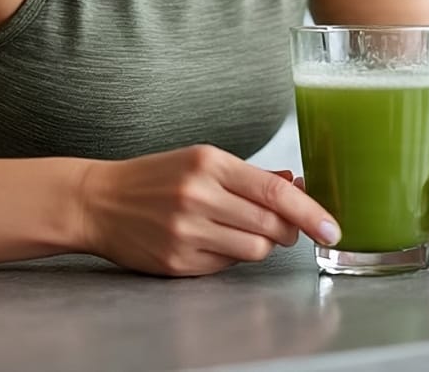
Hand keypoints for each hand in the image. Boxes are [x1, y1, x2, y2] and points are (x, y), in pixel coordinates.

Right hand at [77, 144, 341, 276]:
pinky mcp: (177, 262)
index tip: (332, 228)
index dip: (310, 212)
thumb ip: (251, 176)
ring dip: (261, 245)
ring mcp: (186, 232)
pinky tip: (212, 241)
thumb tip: (297, 185)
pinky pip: (226, 266)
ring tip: (241, 231)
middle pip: (271, 226)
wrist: (97, 201)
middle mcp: (197, 197)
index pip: (275, 192)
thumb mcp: (202, 161)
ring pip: (254, 250)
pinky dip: (230, 256)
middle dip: (289, 230)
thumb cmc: (154, 178)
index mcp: (208, 164)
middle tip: (287, 227)